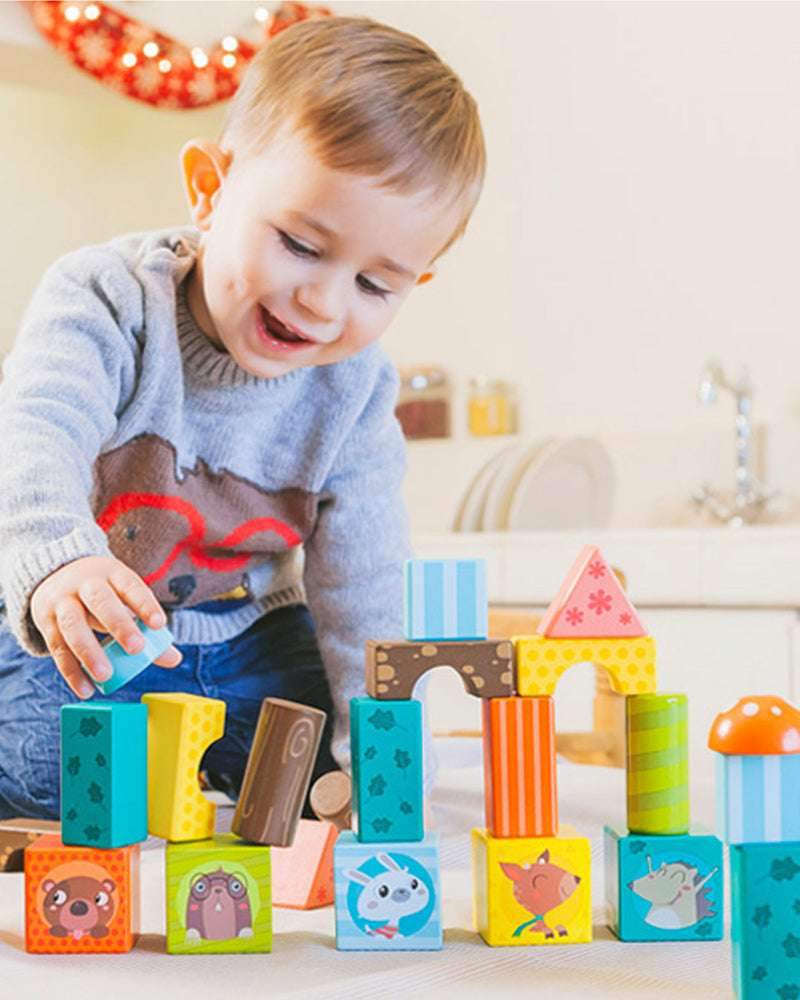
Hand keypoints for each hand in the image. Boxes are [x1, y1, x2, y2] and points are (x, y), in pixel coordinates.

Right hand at [30, 555, 181, 698]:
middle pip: (100, 601)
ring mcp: (63, 602)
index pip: (130, 585)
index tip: (159, 624)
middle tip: (136, 648)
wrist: (55, 576)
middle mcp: (85, 584)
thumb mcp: (124, 598)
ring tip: (105, 675)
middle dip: (118, 624)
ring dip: (89, 651)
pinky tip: (86, 689)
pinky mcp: (46, 622)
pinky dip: (71, 671)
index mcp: (111, 574)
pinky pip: (57, 648)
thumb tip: (175, 658)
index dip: (144, 603)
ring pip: (73, 625)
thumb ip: (147, 626)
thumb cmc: (104, 593)